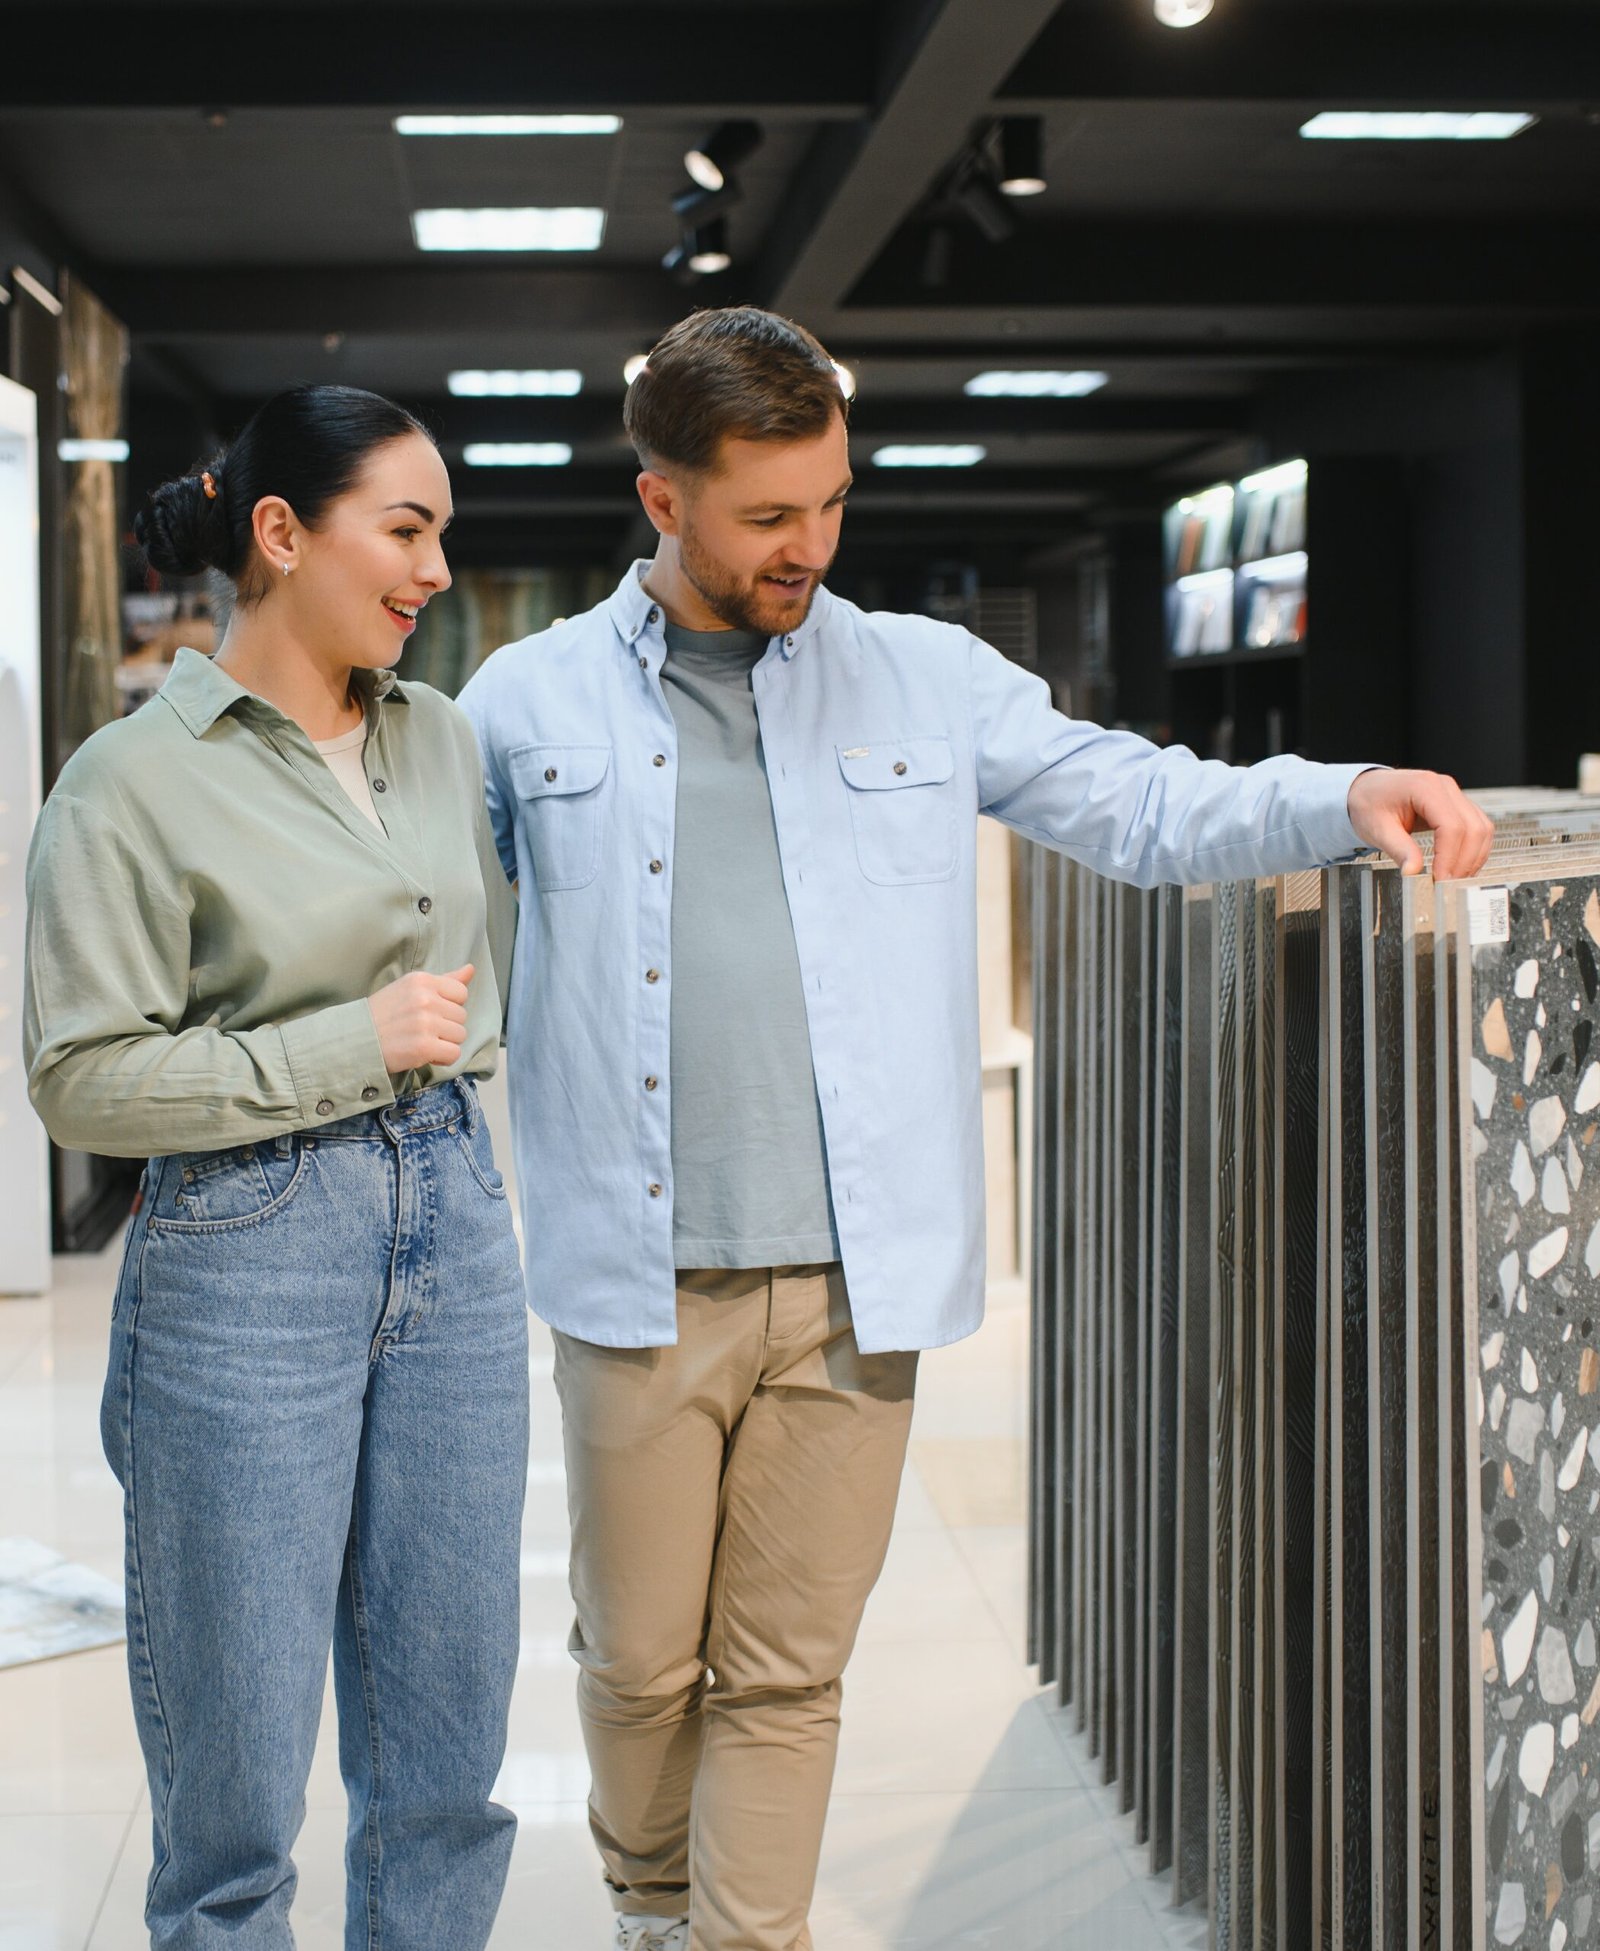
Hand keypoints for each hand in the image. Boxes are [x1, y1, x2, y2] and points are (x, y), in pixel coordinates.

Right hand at [368, 965, 473, 1071]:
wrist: (354, 1040)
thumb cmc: (383, 1015)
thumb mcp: (410, 988)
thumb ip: (443, 980)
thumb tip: (470, 969)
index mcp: (422, 980)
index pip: (461, 992)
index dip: (448, 1006)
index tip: (430, 1013)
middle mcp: (425, 998)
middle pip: (462, 1016)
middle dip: (446, 1026)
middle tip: (421, 1030)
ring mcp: (425, 1022)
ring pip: (460, 1035)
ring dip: (444, 1043)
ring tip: (421, 1041)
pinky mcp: (424, 1046)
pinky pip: (454, 1054)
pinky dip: (442, 1058)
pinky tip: (425, 1054)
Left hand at [1346, 769, 1494, 880]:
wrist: (1367, 789)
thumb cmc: (1369, 802)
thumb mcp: (1377, 828)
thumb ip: (1399, 850)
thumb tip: (1413, 872)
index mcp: (1424, 787)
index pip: (1451, 826)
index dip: (1449, 857)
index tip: (1440, 879)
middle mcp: (1445, 787)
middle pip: (1473, 828)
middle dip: (1464, 861)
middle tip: (1447, 885)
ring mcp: (1454, 795)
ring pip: (1481, 828)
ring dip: (1473, 858)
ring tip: (1453, 879)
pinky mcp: (1457, 805)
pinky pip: (1477, 828)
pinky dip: (1473, 850)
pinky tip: (1458, 867)